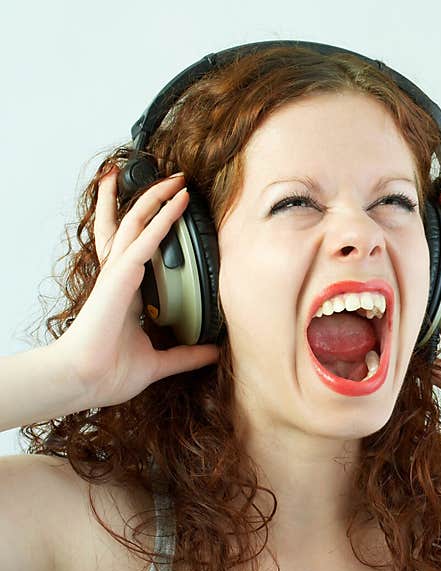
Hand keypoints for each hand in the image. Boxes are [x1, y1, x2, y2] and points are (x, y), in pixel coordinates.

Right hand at [57, 166, 219, 406]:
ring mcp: (118, 273)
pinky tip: (177, 202)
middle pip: (131, 224)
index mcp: (127, 291)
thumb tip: (213, 352)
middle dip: (150, 199)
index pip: (136, 248)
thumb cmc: (109, 372)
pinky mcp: (120, 277)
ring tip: (176, 178)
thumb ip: (185, 354)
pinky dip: (162, 219)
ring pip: (136, 222)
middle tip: (170, 178)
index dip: (149, 224)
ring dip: (157, 197)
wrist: (86, 381)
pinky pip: (145, 240)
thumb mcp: (160, 361)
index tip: (165, 207)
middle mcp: (120, 276)